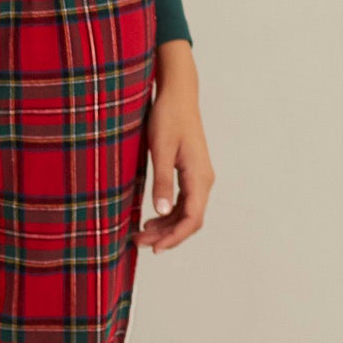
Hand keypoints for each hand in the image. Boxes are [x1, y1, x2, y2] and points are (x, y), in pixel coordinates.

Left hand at [136, 41, 212, 251]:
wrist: (178, 94)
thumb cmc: (168, 118)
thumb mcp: (160, 150)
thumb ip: (161, 181)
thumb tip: (162, 212)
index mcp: (199, 177)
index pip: (191, 219)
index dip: (173, 238)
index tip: (153, 248)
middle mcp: (204, 180)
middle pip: (190, 220)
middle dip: (166, 235)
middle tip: (139, 242)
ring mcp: (199, 176)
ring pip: (187, 212)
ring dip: (167, 226)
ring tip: (141, 233)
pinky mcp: (191, 171)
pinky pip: (184, 201)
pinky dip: (169, 213)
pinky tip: (152, 216)